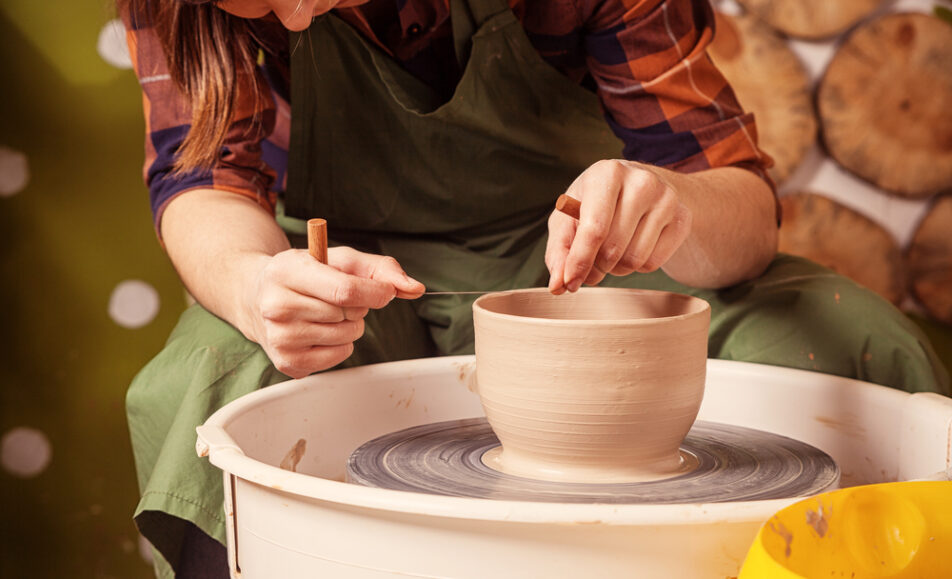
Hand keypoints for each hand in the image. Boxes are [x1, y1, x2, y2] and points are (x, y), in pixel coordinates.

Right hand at [242, 246, 423, 377]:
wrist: (259, 297)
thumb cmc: (307, 274)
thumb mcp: (339, 259)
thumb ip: (381, 269)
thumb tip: (415, 288)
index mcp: (286, 271)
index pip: (345, 290)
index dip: (375, 293)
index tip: (385, 292)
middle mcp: (276, 306)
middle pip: (348, 315)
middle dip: (357, 306)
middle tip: (336, 298)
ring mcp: (279, 338)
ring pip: (346, 337)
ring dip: (349, 326)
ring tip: (326, 313)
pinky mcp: (287, 362)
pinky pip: (339, 356)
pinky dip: (340, 344)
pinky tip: (320, 331)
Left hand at [546, 160, 691, 293]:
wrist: (639, 187)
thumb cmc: (594, 204)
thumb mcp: (568, 219)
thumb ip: (559, 251)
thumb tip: (558, 286)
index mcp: (606, 173)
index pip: (594, 229)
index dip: (579, 262)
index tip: (569, 283)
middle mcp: (641, 181)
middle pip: (613, 249)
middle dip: (596, 266)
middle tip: (592, 261)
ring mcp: (666, 198)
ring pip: (634, 260)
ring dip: (617, 268)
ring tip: (612, 252)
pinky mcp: (682, 217)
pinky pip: (654, 263)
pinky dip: (638, 266)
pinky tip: (633, 247)